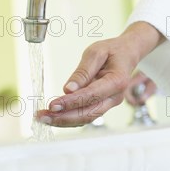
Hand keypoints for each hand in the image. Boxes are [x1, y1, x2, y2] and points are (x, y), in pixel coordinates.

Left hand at [36, 22, 163, 126]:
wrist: (127, 54)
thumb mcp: (96, 52)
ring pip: (86, 118)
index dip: (71, 102)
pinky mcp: (103, 105)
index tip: (53, 104)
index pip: (91, 95)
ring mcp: (110, 103)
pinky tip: (54, 116)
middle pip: (89, 113)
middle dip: (64, 117)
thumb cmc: (112, 50)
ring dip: (64, 120)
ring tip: (43, 118)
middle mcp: (115, 97)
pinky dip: (69, 118)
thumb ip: (83, 71)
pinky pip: (86, 115)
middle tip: (43, 116)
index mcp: (117, 81)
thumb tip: (68, 89)